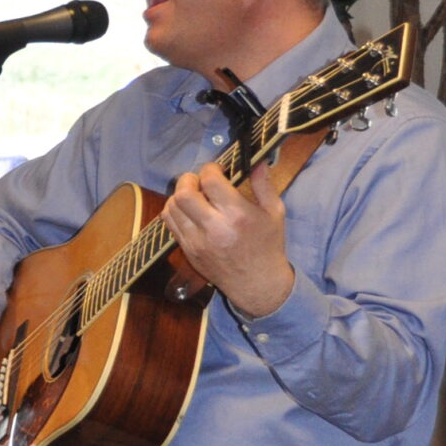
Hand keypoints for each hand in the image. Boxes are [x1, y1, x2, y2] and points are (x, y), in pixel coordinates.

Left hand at [163, 160, 294, 318]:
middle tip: (199, 181)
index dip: (210, 169)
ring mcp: (197, 242)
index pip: (210, 181)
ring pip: (172, 208)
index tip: (218, 170)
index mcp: (237, 215)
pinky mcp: (188, 251)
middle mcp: (214, 228)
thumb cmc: (268, 246)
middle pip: (184, 194)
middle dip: (189, 180)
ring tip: (194, 195)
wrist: (257, 284)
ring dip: (180, 195)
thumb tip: (256, 160)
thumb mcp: (274, 212)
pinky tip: (189, 211)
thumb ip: (263, 184)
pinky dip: (175, 211)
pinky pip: (170, 223)